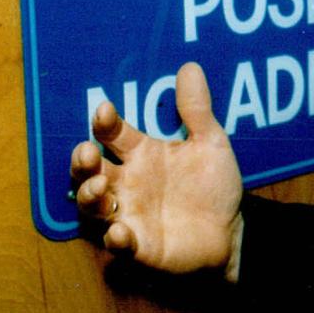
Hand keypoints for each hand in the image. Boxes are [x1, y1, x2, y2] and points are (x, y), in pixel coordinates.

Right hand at [70, 62, 243, 276]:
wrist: (232, 230)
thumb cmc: (214, 185)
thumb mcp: (210, 143)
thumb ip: (197, 110)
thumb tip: (190, 67)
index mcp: (142, 154)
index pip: (112, 134)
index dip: (104, 121)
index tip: (105, 111)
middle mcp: (128, 182)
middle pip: (89, 169)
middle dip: (81, 160)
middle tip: (87, 153)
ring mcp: (130, 214)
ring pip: (92, 205)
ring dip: (89, 195)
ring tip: (99, 187)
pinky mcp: (139, 245)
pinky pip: (118, 243)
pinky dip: (115, 237)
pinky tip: (121, 231)